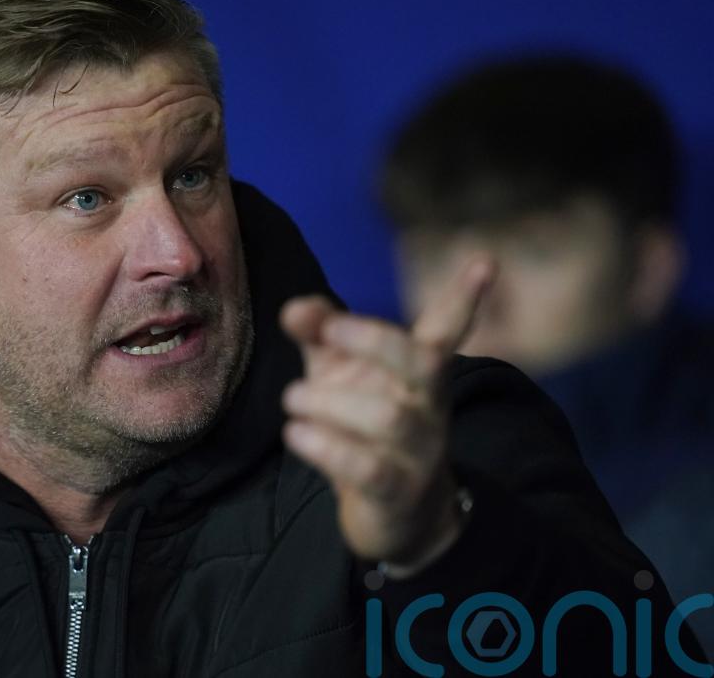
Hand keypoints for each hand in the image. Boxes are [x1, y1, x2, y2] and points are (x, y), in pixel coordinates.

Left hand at [279, 258, 494, 575]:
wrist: (400, 519)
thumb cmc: (365, 431)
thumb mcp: (341, 377)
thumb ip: (321, 337)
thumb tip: (294, 307)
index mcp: (420, 375)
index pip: (446, 331)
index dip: (462, 299)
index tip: (485, 260)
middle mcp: (428, 408)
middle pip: (422, 363)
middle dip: (375, 338)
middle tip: (329, 328)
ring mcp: (419, 453)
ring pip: (388, 417)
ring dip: (330, 401)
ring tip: (293, 399)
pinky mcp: (397, 494)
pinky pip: (370, 468)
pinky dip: (327, 447)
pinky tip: (296, 434)